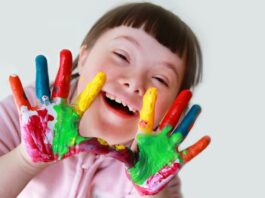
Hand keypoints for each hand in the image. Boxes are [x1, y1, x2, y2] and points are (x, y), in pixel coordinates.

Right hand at [9, 49, 134, 164]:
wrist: (44, 152)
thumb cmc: (63, 146)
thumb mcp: (81, 145)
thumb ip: (97, 145)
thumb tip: (122, 151)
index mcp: (73, 114)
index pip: (85, 99)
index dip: (93, 88)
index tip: (102, 75)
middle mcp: (59, 107)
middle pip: (62, 85)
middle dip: (64, 69)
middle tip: (66, 51)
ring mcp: (44, 109)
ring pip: (43, 88)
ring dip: (41, 74)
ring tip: (40, 57)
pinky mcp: (29, 115)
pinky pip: (22, 100)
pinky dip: (17, 90)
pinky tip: (13, 77)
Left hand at [127, 88, 210, 194]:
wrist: (145, 180)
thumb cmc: (135, 166)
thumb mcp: (127, 159)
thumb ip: (118, 154)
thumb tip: (100, 147)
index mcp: (146, 136)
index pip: (148, 118)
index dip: (150, 105)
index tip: (152, 90)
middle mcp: (160, 138)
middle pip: (171, 119)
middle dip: (179, 106)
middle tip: (187, 91)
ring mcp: (170, 148)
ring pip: (182, 131)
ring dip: (190, 120)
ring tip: (198, 107)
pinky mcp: (177, 160)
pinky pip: (190, 152)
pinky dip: (198, 147)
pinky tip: (207, 138)